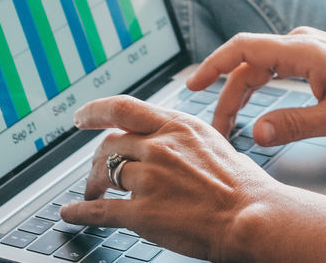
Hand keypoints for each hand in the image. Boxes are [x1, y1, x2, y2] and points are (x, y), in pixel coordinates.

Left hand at [60, 95, 278, 260]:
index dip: (96, 111)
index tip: (82, 116)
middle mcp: (159, 146)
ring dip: (93, 186)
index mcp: (177, 126)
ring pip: (104, 175)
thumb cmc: (243, 186)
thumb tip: (172, 144)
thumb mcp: (214, 143)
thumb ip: (185, 140)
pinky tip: (73, 214)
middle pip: (110, 144)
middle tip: (93, 172)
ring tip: (92, 195)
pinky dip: (81, 212)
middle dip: (96, 159)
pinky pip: (100, 210)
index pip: (123, 108)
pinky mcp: (142, 212)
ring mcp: (149, 179)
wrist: (252, 216)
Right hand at [186, 26, 325, 145]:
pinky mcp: (310, 56)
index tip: (193, 85)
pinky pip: (272, 67)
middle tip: (216, 131)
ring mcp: (304, 47)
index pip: (244, 49)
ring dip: (240, 93)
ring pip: (258, 67)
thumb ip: (296, 125)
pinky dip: (256, 86)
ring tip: (230, 125)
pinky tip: (252, 107)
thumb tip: (257, 134)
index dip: (214, 64)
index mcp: (303, 51)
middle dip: (226, 96)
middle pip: (247, 64)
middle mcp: (299, 43)